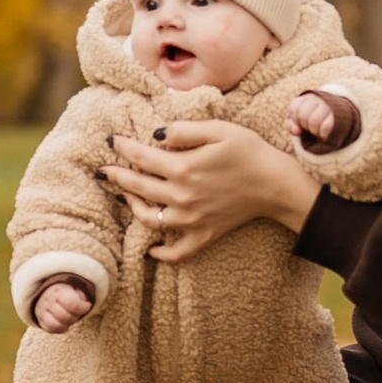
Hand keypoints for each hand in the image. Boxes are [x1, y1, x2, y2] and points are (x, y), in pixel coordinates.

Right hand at [30, 277, 94, 334]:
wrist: (48, 295)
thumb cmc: (67, 294)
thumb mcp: (75, 290)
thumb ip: (81, 297)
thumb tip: (85, 306)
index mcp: (58, 292)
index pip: (71, 303)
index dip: (83, 307)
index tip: (87, 305)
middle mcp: (48, 302)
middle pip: (63, 316)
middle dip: (75, 316)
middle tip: (77, 312)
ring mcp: (42, 312)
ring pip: (55, 324)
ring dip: (67, 324)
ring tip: (71, 318)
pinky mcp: (41, 322)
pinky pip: (51, 329)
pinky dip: (61, 329)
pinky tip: (65, 323)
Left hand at [104, 114, 319, 259]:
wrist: (277, 184)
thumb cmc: (250, 152)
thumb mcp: (219, 129)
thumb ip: (184, 130)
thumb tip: (156, 135)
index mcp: (183, 168)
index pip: (141, 157)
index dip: (122, 147)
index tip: (111, 140)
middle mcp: (182, 197)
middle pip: (138, 187)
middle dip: (117, 177)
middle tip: (104, 170)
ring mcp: (191, 219)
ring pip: (149, 219)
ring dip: (133, 207)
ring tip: (126, 197)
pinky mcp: (204, 234)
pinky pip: (177, 251)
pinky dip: (162, 252)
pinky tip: (151, 248)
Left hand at [288, 87, 354, 151]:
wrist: (338, 117)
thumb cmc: (313, 119)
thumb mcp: (299, 121)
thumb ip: (291, 125)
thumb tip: (297, 131)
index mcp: (306, 97)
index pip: (294, 108)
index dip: (295, 119)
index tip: (300, 122)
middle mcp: (318, 99)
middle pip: (303, 115)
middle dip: (305, 125)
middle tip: (310, 126)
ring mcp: (328, 106)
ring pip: (314, 121)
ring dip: (313, 130)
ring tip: (317, 130)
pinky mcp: (337, 116)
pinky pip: (325, 127)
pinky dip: (322, 134)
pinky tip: (323, 134)